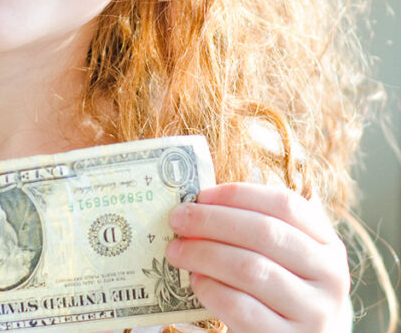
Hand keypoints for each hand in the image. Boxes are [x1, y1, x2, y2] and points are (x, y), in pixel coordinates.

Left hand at [165, 182, 351, 331]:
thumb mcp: (284, 256)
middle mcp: (330, 276)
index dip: (239, 195)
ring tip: (176, 251)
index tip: (201, 195)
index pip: (286, 204)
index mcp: (328, 244)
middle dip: (212, 221)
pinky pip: (241, 307)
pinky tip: (195, 281)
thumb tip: (197, 205)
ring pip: (251, 269)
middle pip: (266, 233)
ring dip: (204, 254)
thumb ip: (253, 228)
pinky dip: (211, 289)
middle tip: (177, 219)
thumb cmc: (282, 288)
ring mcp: (314, 312)